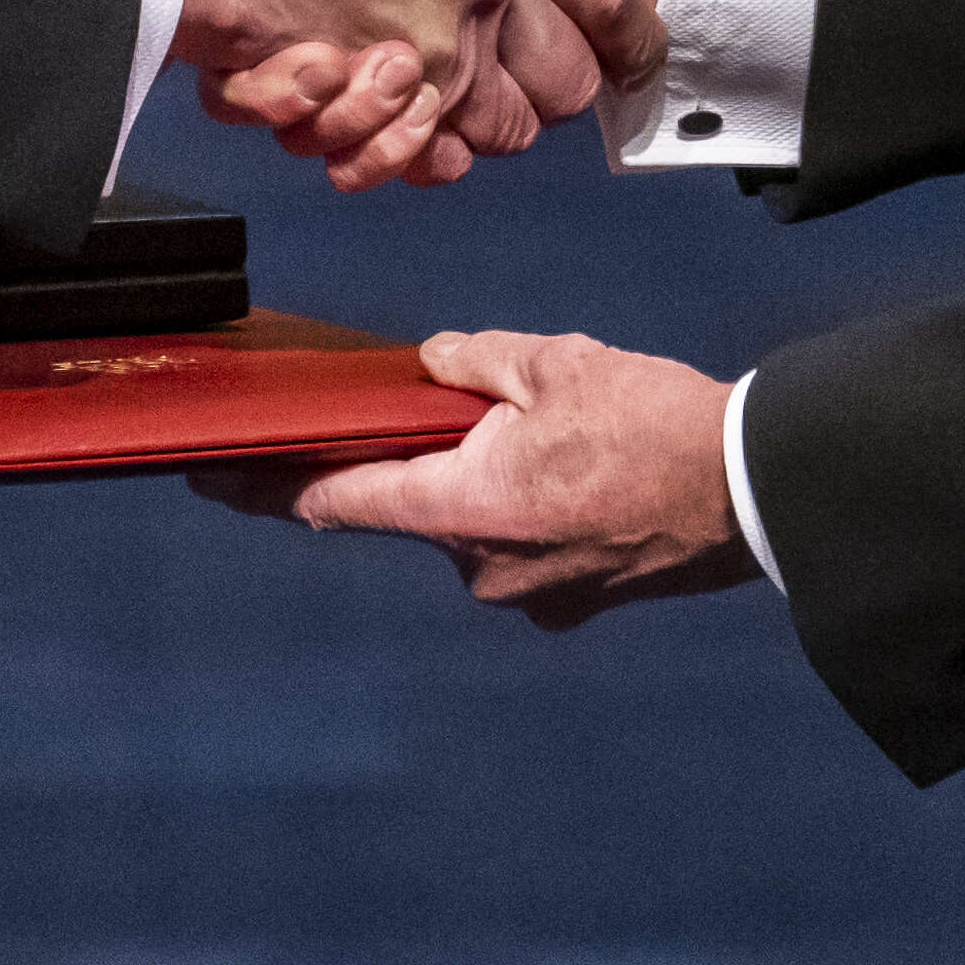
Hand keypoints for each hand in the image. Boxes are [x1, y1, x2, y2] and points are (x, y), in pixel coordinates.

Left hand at [291, 328, 758, 620]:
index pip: (336, 502)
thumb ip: (471, 363)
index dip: (268, 488)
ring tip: (564, 435)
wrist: (750, 491)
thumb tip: (431, 368)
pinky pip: (523, 547)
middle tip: (490, 409)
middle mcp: (480, 567)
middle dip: (434, 457)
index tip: (214, 478)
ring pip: (475, 524)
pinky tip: (583, 471)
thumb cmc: (653, 425)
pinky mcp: (569, 602)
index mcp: (461, 506)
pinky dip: (534, 509)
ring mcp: (527, 596)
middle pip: (417, 505)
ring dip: (491, 481)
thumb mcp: (550, 362)